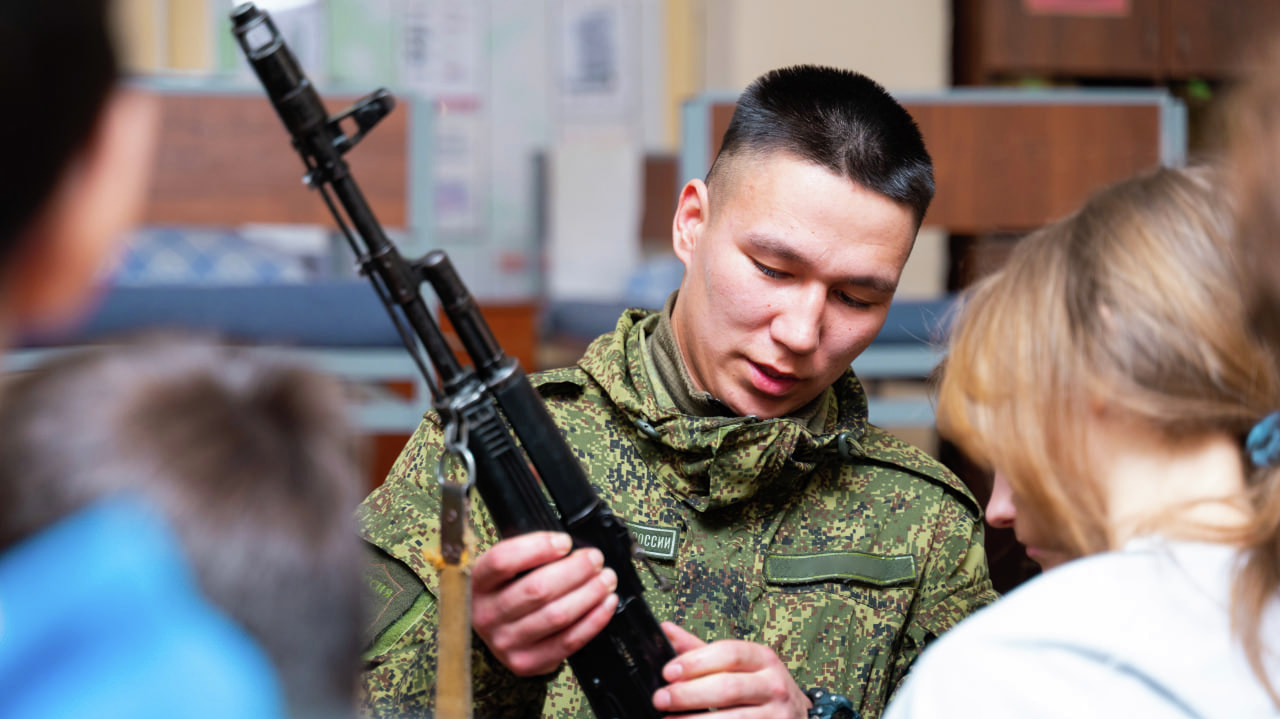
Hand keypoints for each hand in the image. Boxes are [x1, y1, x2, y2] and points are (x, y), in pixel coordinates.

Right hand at [470, 532, 618, 675]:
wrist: (499, 634)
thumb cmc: (509, 592)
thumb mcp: (507, 570)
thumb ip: (531, 556)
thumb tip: (571, 545)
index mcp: (478, 583)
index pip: (503, 561)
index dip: (538, 547)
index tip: (565, 542)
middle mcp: (486, 614)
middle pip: (537, 589)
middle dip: (576, 570)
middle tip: (595, 559)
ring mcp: (505, 642)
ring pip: (557, 615)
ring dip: (590, 593)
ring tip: (605, 579)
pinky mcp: (527, 663)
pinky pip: (568, 641)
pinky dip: (594, 620)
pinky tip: (606, 603)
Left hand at [652, 622, 812, 717]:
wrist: (795, 715)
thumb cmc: (761, 686)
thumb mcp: (740, 664)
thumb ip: (701, 651)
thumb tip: (667, 631)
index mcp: (762, 658)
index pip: (728, 654)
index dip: (695, 662)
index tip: (668, 672)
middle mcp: (773, 684)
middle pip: (727, 687)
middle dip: (689, 694)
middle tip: (661, 699)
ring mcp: (776, 713)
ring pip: (732, 718)